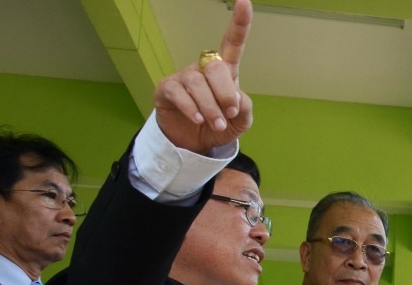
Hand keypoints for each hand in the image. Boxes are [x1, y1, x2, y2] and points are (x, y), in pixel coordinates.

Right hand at [154, 0, 253, 153]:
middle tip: (229, 114)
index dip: (240, 23)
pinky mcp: (167, 88)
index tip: (244, 2)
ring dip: (210, 108)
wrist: (193, 144)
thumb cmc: (219, 126)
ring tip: (216, 125)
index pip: (233, 43)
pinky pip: (179, 93)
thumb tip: (235, 97)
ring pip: (198, 83)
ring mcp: (184, 76)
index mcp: (226, 71)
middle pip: (216, 67)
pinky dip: (191, 108)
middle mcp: (204, 68)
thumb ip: (244, 108)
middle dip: (225, 94)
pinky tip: (197, 119)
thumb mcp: (240, 122)